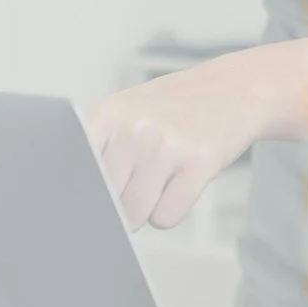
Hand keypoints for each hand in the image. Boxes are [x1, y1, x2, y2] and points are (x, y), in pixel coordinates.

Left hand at [82, 56, 270, 228]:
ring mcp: (167, 146)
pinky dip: (172, 211)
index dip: (84, 191)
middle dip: (120, 203)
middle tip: (141, 177)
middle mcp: (134, 129)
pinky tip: (181, 182)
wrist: (232, 88)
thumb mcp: (125, 113)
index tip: (93, 193)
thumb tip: (79, 206)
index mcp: (106, 115)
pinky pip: (166, 218)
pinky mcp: (200, 163)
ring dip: (147, 208)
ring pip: (136, 215)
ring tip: (163, 177)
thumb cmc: (172, 107)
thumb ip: (98, 149)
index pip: (75, 173)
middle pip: (106, 202)